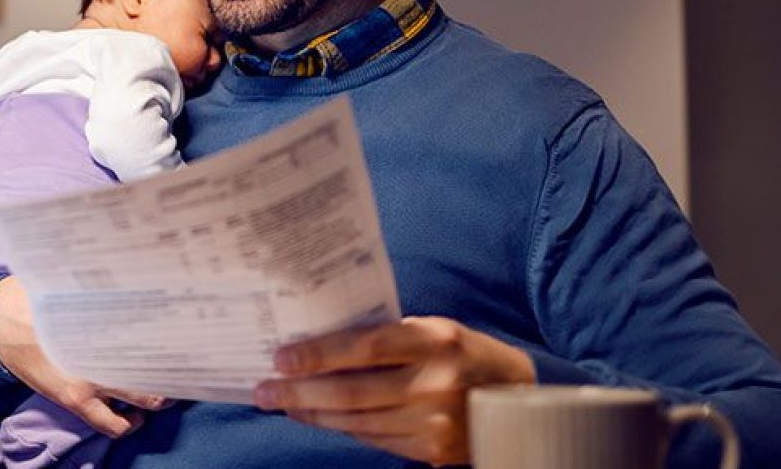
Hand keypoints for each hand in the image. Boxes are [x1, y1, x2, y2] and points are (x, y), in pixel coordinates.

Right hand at [0, 277, 171, 436]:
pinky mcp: (77, 399)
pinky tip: (136, 415)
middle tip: (187, 365)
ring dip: (161, 395)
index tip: (193, 334)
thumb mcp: (74, 287)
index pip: (159, 329)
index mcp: (106, 318)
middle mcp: (104, 350)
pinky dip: (129, 423)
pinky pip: (113, 424)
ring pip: (148, 398)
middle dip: (178, 368)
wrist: (0, 324)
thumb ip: (106, 292)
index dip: (181, 335)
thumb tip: (140, 276)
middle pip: (161, 363)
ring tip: (166, 391)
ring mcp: (92, 379)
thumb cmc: (39, 298)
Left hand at [253, 317, 536, 464]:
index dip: (319, 354)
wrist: (517, 399)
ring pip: (356, 421)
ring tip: (282, 404)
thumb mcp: (434, 329)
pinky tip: (319, 418)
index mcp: (435, 341)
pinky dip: (342, 428)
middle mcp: (434, 384)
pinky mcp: (431, 450)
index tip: (281, 358)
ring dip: (313, 414)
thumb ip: (386, 335)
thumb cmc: (463, 354)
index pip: (366, 348)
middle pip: (352, 393)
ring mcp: (433, 423)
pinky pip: (373, 439)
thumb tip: (320, 343)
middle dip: (300, 393)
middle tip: (263, 391)